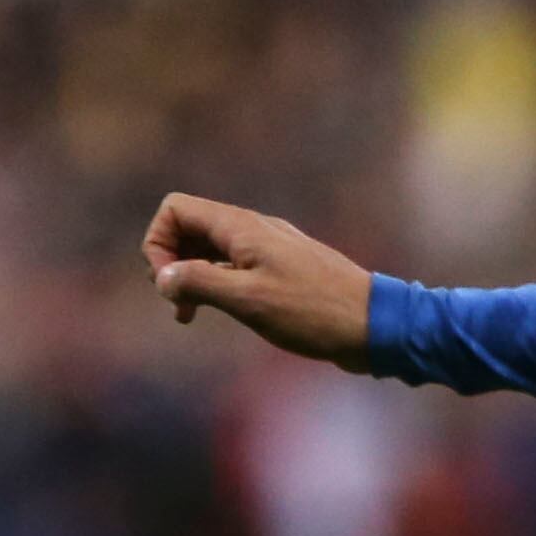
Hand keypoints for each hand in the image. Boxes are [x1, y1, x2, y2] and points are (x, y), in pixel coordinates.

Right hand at [143, 194, 377, 365]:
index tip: (170, 282)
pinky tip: (220, 311)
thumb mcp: (248, 299)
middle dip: (171, 260)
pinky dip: (218, 285)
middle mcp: (254, 230)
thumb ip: (199, 282)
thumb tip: (163, 277)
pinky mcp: (283, 271)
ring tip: (188, 314)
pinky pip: (236, 267)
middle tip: (177, 302)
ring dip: (192, 276)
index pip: (176, 209)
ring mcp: (270, 249)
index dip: (158, 242)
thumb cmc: (314, 311)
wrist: (377, 326)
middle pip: (190, 227)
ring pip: (211, 249)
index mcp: (242, 228)